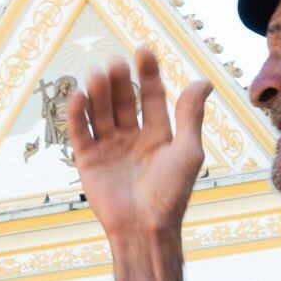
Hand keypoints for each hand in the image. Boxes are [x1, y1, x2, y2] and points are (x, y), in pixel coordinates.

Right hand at [68, 47, 211, 239]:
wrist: (145, 229)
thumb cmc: (171, 194)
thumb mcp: (188, 151)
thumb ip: (190, 116)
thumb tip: (204, 81)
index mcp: (158, 134)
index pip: (150, 96)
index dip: (147, 73)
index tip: (142, 51)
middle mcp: (132, 138)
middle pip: (123, 100)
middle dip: (119, 81)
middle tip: (116, 63)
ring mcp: (109, 148)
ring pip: (100, 112)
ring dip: (98, 93)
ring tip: (98, 74)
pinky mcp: (88, 161)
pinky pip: (80, 133)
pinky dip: (77, 115)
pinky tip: (78, 96)